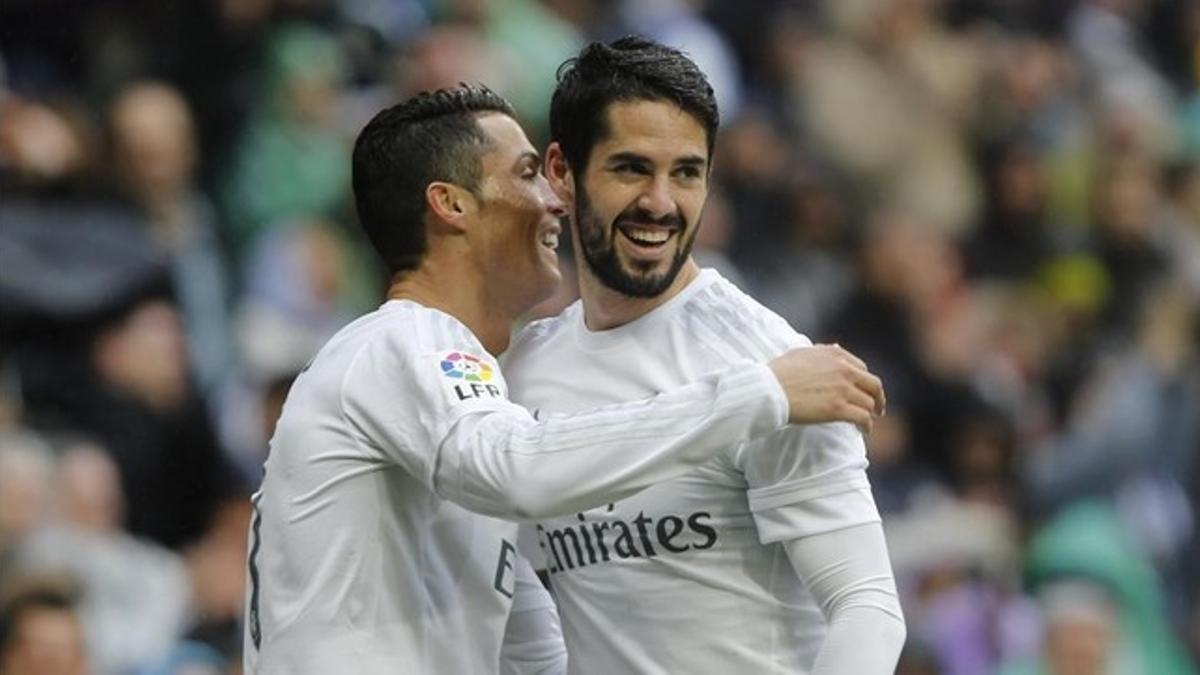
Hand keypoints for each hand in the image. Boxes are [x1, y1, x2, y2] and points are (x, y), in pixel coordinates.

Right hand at [767, 344, 885, 432]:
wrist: (769, 389)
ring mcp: (843, 389)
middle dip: (878, 398)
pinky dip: (866, 426)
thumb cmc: (778, 372)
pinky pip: (862, 418)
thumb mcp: (802, 352)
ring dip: (870, 414)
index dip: (864, 381)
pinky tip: (863, 431)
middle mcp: (843, 369)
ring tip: (867, 423)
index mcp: (835, 354)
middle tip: (877, 408)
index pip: (861, 368)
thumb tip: (836, 348)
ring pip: (869, 403)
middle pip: (873, 385)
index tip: (863, 390)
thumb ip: (822, 351)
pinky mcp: (838, 409)